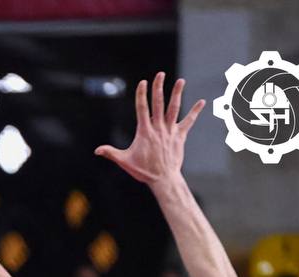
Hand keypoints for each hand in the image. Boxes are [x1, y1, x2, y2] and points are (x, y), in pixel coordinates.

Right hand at [94, 73, 204, 187]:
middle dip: (158, 88)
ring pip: (174, 109)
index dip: (142, 94)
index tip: (143, 82)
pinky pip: (188, 122)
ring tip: (181, 81)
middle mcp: (158, 128)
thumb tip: (96, 151)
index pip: (142, 108)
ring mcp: (170, 131)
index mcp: (145, 131)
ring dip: (177, 94)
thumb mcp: (125, 161)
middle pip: (158, 103)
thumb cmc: (144, 171)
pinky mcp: (179, 136)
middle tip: (160, 74)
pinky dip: (195, 112)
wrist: (163, 179)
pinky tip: (202, 102)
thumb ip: (111, 153)